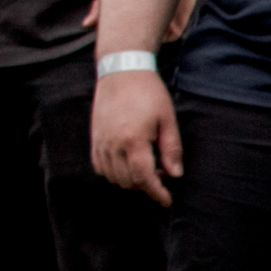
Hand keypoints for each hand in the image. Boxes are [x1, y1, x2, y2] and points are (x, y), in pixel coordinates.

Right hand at [91, 69, 181, 205]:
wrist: (121, 70)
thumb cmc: (148, 92)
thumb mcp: (168, 119)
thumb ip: (172, 149)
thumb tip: (175, 174)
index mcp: (134, 140)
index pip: (144, 178)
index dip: (157, 193)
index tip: (166, 200)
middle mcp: (113, 144)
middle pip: (127, 181)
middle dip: (146, 186)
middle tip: (161, 174)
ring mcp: (101, 141)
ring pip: (112, 176)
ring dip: (129, 180)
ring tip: (145, 166)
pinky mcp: (95, 136)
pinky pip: (99, 165)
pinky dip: (112, 172)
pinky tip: (126, 163)